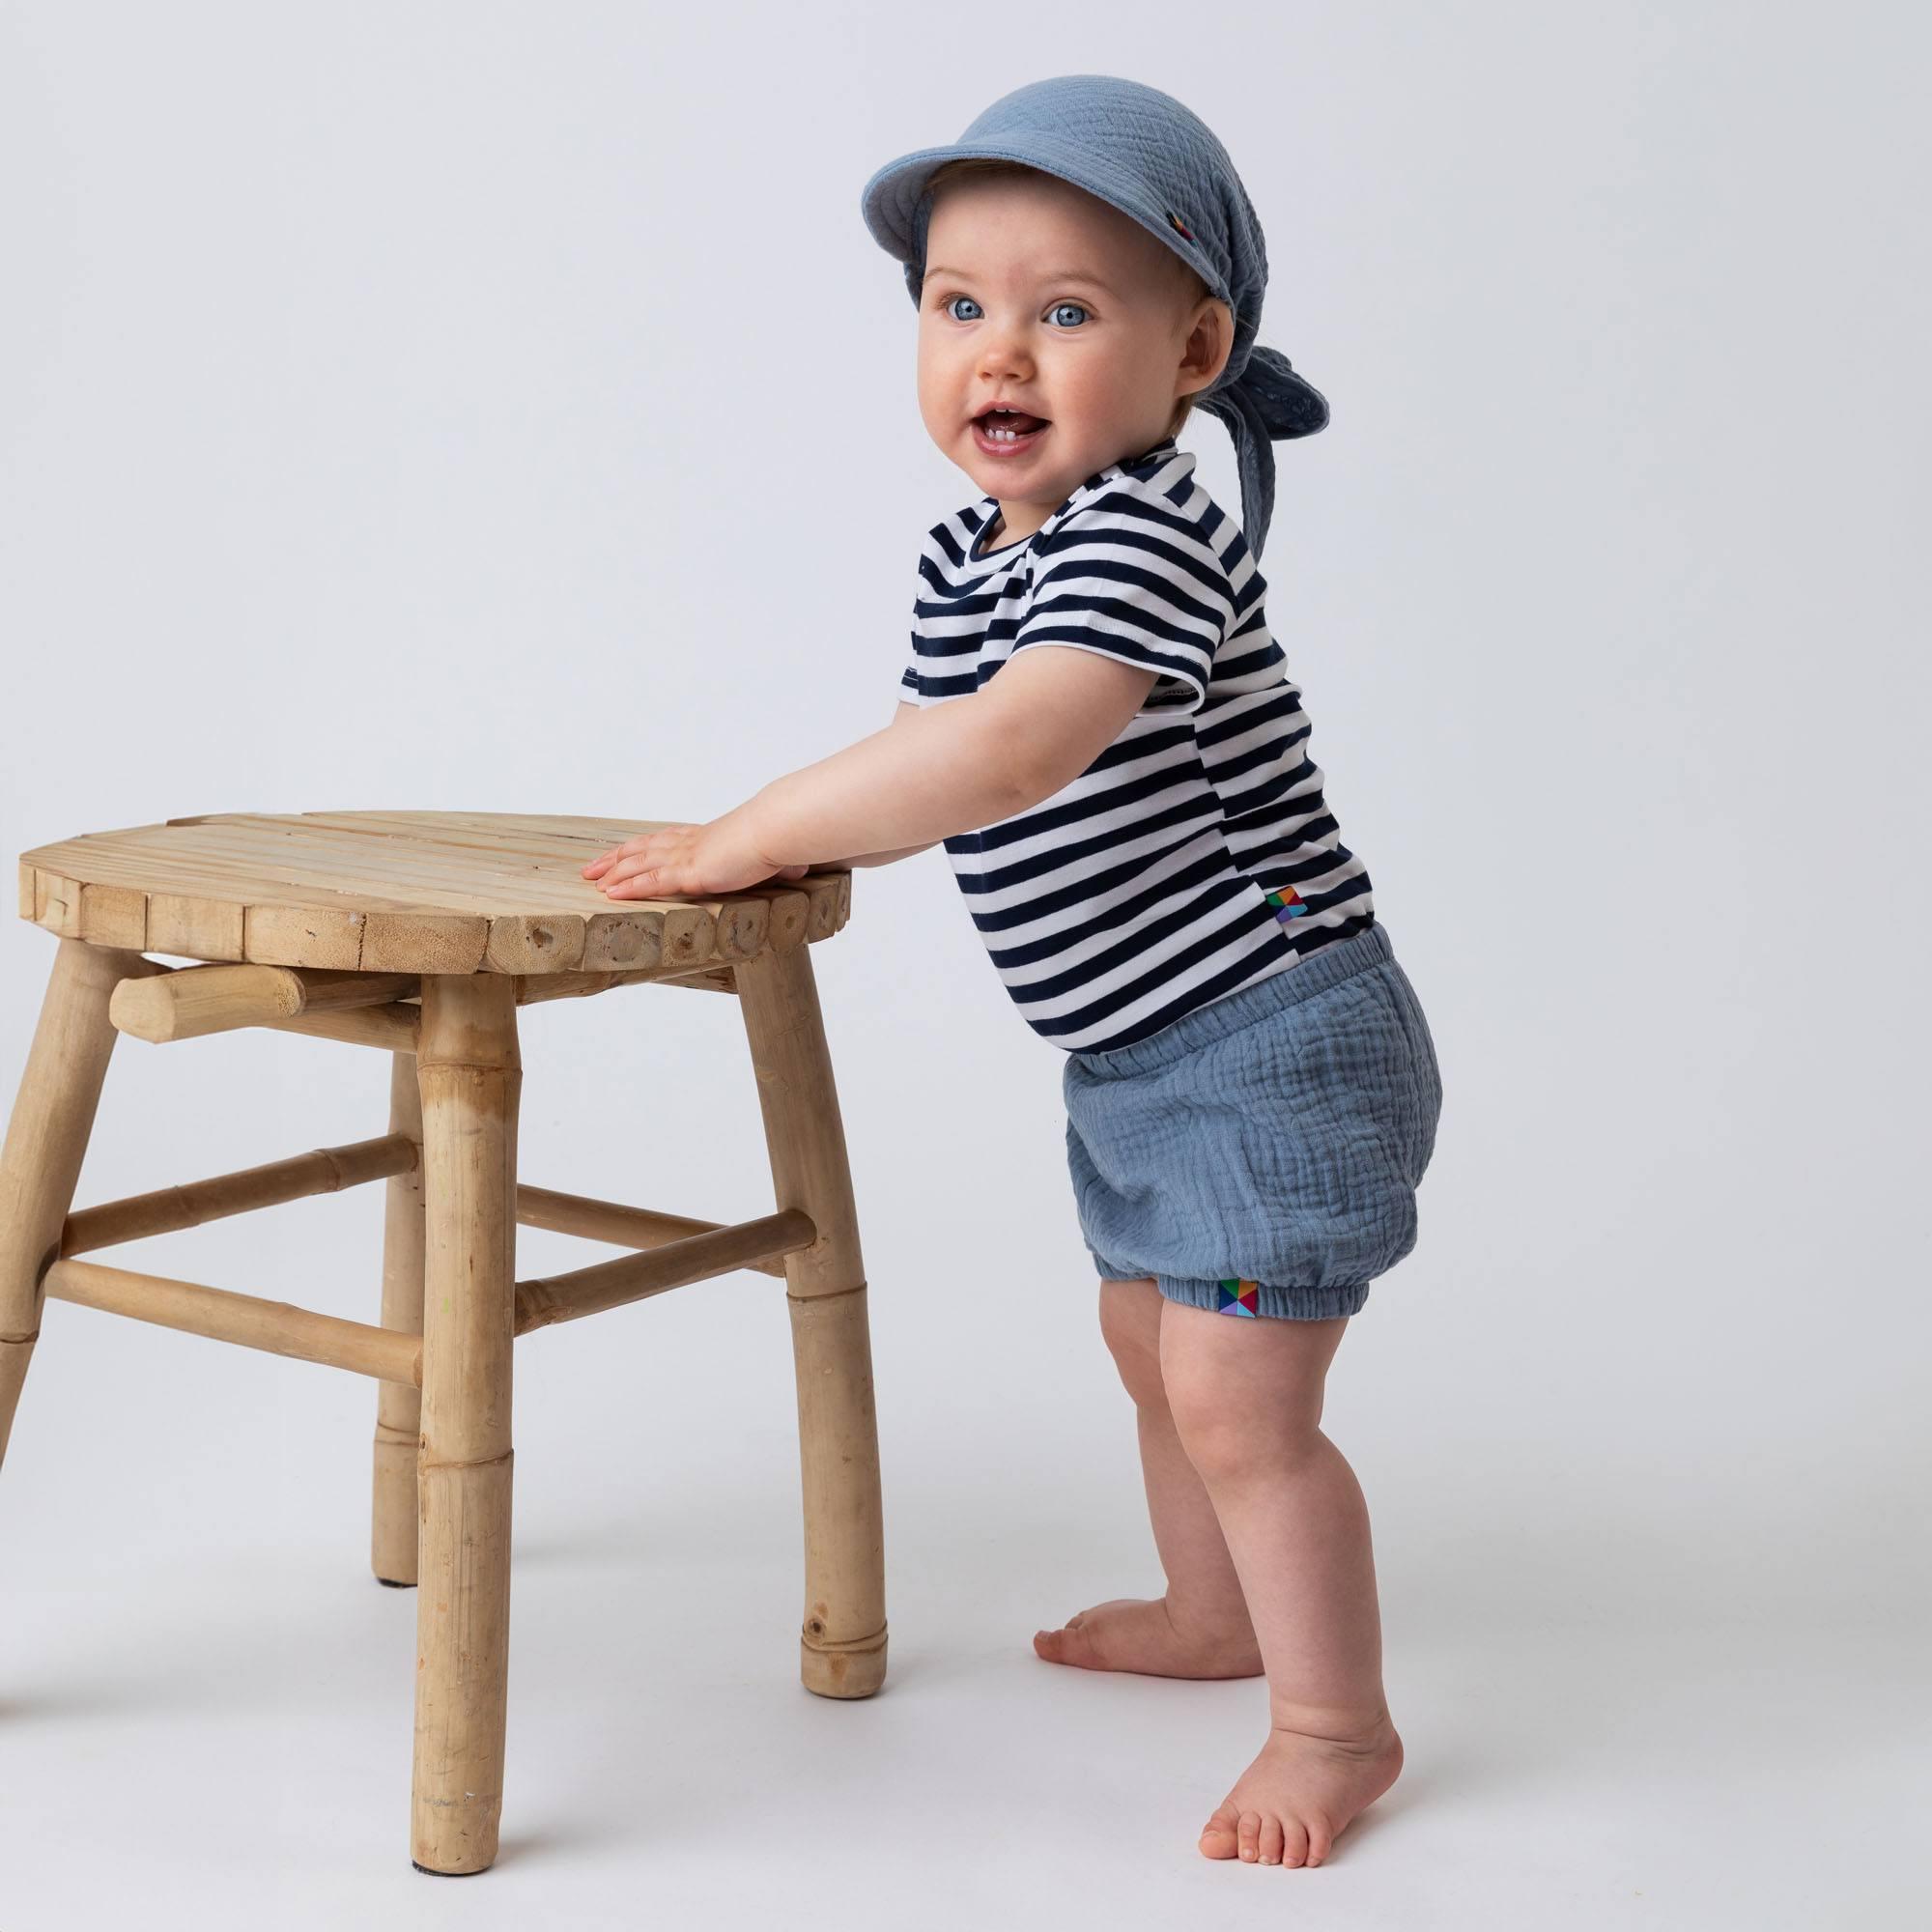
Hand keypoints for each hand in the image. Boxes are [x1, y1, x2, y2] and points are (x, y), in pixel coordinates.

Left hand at [579, 807, 808, 898]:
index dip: (639, 848)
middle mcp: (689, 843)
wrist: (778, 830)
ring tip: (591, 882)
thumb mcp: (775, 854)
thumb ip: (779, 865)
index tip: (621, 854)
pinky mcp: (690, 872)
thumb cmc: (780, 839)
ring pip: (639, 863)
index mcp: (704, 838)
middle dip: (613, 859)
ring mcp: (687, 857)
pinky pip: (651, 881)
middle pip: (641, 848)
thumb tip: (799, 869)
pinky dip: (629, 887)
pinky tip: (610, 894)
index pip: (662, 841)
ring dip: (613, 873)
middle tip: (590, 868)